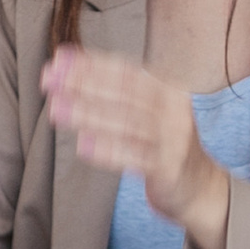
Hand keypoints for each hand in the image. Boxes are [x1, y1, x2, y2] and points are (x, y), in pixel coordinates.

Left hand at [41, 51, 231, 248]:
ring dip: (87, 114)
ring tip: (55, 110)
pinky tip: (83, 146)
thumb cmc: (163, 145)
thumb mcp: (148, 112)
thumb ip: (116, 93)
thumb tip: (68, 67)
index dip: (91, 64)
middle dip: (82, 84)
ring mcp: (173, 139)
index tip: (58, 60)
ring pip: (125, 123)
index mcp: (166, 89)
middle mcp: (172, 109)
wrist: (200, 188)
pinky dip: (108, 151)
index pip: (124, 71)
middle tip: (48, 80)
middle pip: (123, 93)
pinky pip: (135, 157)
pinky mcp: (169, 168)